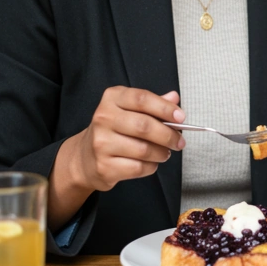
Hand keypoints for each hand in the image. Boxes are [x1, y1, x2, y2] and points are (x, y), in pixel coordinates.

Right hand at [49, 87, 186, 230]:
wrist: (84, 158)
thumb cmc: (114, 130)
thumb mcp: (130, 110)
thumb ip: (153, 103)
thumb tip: (174, 98)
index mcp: (112, 98)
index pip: (142, 98)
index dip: (165, 108)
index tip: (181, 117)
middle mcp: (103, 118)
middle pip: (144, 126)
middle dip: (168, 135)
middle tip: (179, 142)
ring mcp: (101, 143)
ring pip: (144, 149)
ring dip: (161, 153)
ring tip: (165, 153)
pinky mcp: (104, 166)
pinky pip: (138, 167)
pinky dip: (151, 166)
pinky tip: (151, 163)